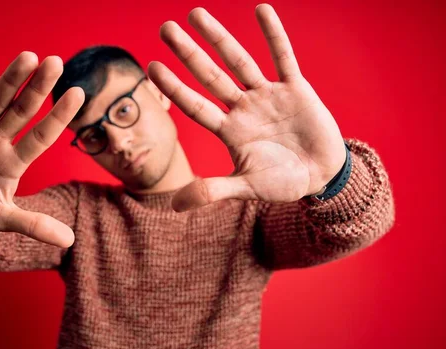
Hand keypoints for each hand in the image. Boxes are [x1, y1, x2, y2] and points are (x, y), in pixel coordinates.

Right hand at [0, 52, 83, 246]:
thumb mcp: (1, 218)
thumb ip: (33, 225)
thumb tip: (70, 241)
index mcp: (14, 161)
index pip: (41, 135)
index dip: (58, 116)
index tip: (78, 93)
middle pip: (22, 111)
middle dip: (38, 88)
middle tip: (56, 62)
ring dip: (10, 79)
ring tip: (29, 56)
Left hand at [148, 4, 346, 211]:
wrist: (321, 175)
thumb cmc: (282, 182)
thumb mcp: (246, 187)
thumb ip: (213, 191)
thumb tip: (173, 206)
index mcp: (229, 130)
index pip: (195, 105)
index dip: (175, 88)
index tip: (151, 67)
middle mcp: (243, 108)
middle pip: (210, 75)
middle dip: (189, 53)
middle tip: (165, 27)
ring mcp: (268, 95)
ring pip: (239, 61)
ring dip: (219, 38)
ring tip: (196, 14)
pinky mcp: (296, 89)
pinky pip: (284, 57)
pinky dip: (275, 36)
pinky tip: (261, 10)